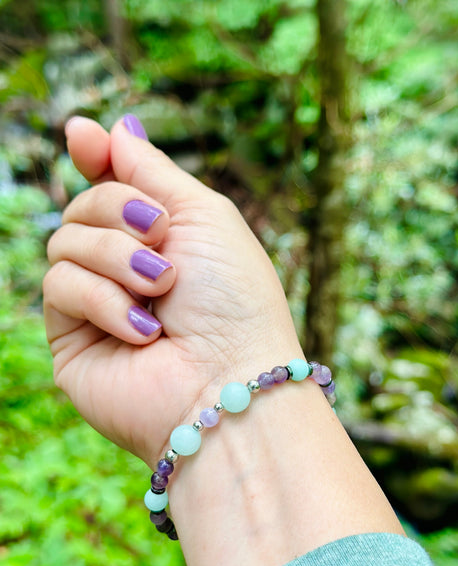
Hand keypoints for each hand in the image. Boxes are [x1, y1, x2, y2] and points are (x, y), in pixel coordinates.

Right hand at [44, 116, 301, 465]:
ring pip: (64, 241)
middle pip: (84, 205)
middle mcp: (127, 270)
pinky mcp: (72, 342)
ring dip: (118, 258)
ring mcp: (97, 306)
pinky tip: (143, 331)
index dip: (95, 158)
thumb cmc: (234, 301)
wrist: (231, 383)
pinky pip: (59, 287)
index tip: (82, 135)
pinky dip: (104, 300)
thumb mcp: (204, 216)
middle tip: (162, 240)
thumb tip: (112, 127)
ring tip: (161, 291)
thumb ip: (152, 171)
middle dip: (121, 212)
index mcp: (163, 241)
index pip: (112, 187)